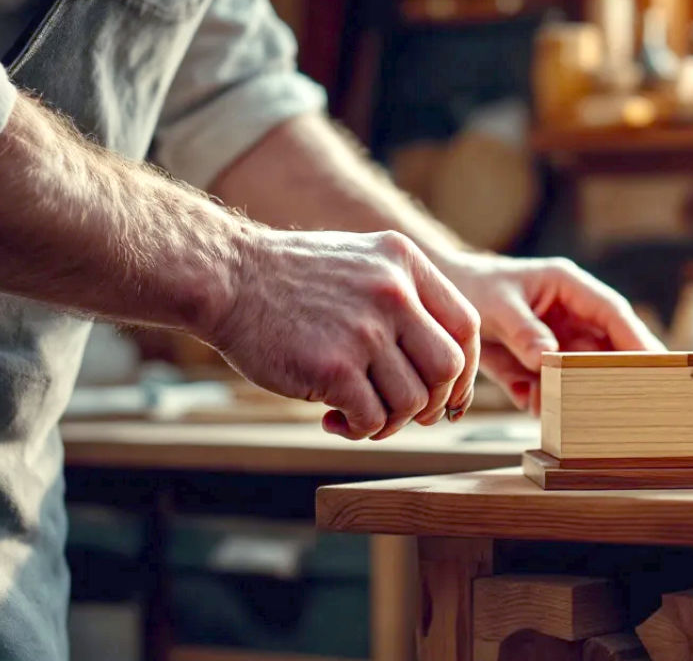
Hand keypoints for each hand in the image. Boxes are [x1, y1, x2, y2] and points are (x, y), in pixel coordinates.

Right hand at [204, 228, 479, 439]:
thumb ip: (406, 299)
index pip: (467, 325)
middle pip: (448, 367)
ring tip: (361, 416)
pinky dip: (360, 430)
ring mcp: (364, 330)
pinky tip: (334, 420)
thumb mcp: (362, 263)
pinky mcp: (333, 367)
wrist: (226, 277)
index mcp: (405, 263)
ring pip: (413, 401)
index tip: (450, 394)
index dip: (466, 370)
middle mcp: (393, 293)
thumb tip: (449, 367)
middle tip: (408, 414)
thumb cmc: (292, 280)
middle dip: (435, 402)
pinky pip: (372, 418)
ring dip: (391, 422)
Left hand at [435, 252, 663, 414]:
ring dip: (573, 393)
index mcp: (567, 287)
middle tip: (632, 400)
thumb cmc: (470, 286)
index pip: (612, 313)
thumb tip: (549, 358)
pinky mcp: (535, 366)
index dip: (636, 339)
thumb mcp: (494, 304)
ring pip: (580, 373)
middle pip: (606, 347)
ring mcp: (554, 343)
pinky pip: (549, 388)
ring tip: (557, 405)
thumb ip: (523, 330)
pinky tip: (527, 399)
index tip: (657, 364)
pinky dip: (541, 399)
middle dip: (615, 373)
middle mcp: (568, 316)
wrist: (435, 305)